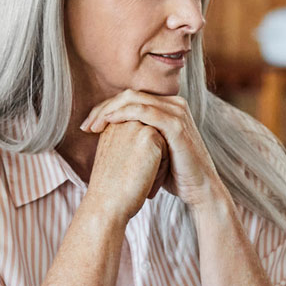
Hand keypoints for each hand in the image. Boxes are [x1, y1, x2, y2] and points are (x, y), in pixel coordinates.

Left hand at [82, 90, 224, 211]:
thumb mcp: (153, 150)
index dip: (107, 108)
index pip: (131, 98)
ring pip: (134, 100)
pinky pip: (144, 112)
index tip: (88, 126)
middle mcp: (174, 104)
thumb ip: (138, 137)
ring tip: (92, 126)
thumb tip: (110, 136)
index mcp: (168, 107)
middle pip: (130, 95)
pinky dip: (123, 114)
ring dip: (109, 111)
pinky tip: (108, 123)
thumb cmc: (175, 174)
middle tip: (86, 125)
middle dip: (103, 108)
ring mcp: (177, 112)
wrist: (200, 190)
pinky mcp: (177, 125)